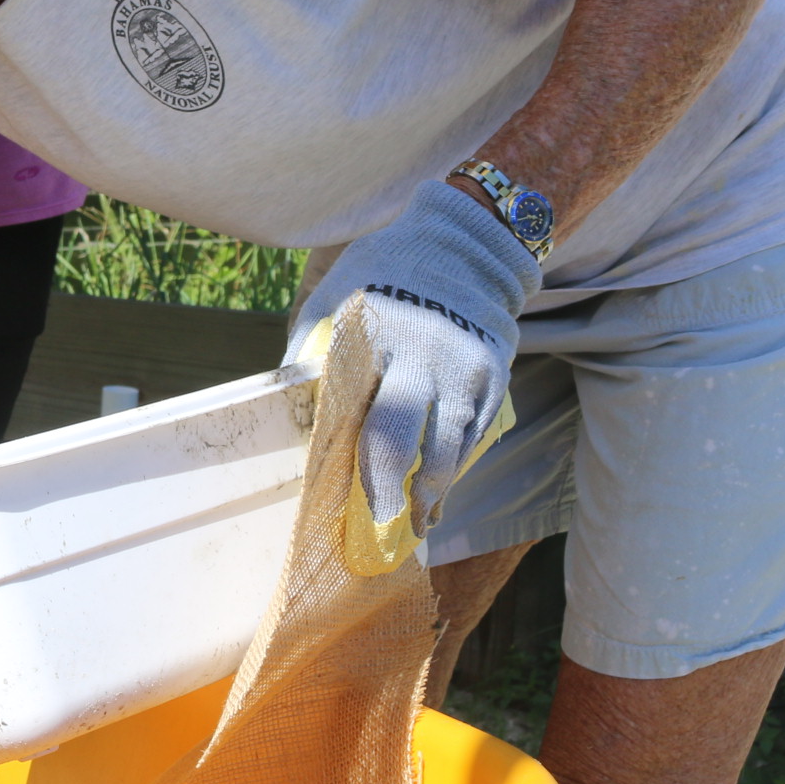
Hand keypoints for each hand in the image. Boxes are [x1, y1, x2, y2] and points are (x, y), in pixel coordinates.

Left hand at [288, 175, 537, 573]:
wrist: (466, 246)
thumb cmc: (385, 274)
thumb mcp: (338, 298)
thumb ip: (314, 347)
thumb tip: (292, 404)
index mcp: (370, 338)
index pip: (351, 413)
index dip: (346, 463)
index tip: (336, 506)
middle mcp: (418, 357)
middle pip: (396, 439)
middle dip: (386, 495)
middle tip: (380, 537)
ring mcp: (461, 369)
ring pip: (445, 448)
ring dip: (430, 494)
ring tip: (416, 527)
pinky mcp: (492, 377)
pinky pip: (473, 435)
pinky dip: (456, 467)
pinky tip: (441, 493)